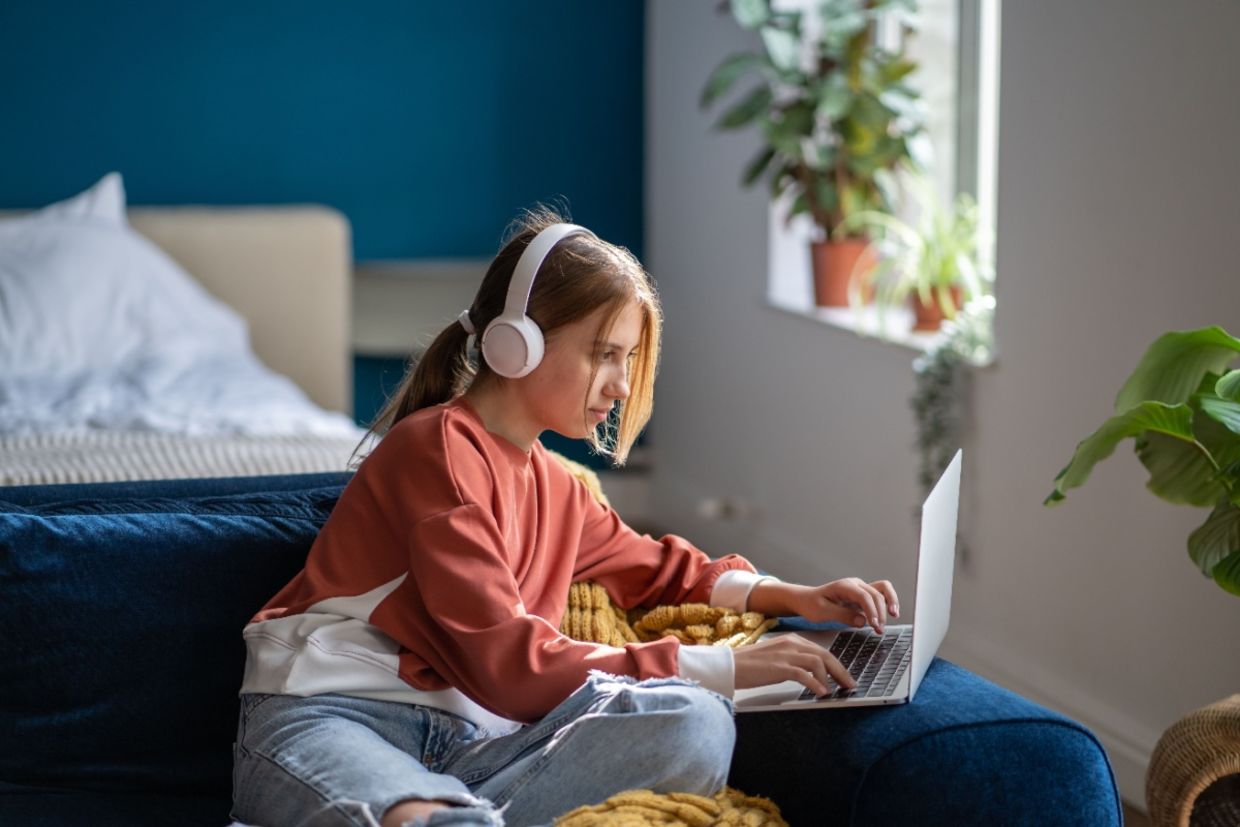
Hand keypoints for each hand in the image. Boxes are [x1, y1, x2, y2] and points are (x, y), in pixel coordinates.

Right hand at [733, 633, 856, 696]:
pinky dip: (816, 684)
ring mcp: (786, 654)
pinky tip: (820, 693)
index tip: (845, 677)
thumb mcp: (776, 658)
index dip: (837, 664)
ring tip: (834, 691)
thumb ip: (794, 662)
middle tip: (850, 685)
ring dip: (830, 678)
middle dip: (841, 671)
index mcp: (792, 640)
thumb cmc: (750, 665)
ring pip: (818, 663)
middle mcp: (791, 644)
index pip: (821, 650)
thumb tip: (812, 675)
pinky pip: (804, 674)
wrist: (730, 665)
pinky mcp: (779, 667)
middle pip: (825, 655)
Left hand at [783, 578, 899, 634]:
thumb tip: (862, 621)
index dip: (871, 611)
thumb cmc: (812, 604)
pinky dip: (888, 602)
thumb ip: (842, 616)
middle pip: (876, 594)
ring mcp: (860, 589)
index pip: (864, 596)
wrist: (807, 600)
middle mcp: (855, 584)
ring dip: (889, 603)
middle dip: (880, 612)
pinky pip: (881, 595)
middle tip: (879, 630)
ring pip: (883, 589)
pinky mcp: (863, 596)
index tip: (873, 625)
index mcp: (844, 586)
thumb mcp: (822, 612)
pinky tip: (891, 613)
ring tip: (894, 616)